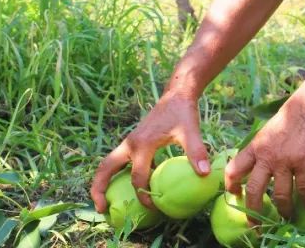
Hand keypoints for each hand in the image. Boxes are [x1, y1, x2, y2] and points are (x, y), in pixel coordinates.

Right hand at [90, 92, 210, 212]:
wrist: (177, 95)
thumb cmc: (182, 113)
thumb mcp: (191, 131)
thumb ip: (196, 151)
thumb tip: (205, 173)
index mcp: (142, 145)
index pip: (138, 178)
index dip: (144, 196)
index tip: (154, 207)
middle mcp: (130, 144)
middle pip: (105, 169)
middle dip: (99, 189)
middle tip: (102, 209)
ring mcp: (129, 143)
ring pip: (108, 164)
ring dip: (103, 182)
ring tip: (105, 202)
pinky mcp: (133, 142)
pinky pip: (120, 162)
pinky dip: (118, 175)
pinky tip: (131, 187)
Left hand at [224, 96, 304, 221]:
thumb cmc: (289, 118)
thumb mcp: (267, 132)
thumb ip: (261, 151)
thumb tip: (257, 169)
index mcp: (255, 147)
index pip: (234, 170)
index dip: (231, 186)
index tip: (235, 196)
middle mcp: (266, 156)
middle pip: (254, 190)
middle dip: (253, 211)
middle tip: (255, 224)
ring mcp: (285, 161)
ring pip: (279, 195)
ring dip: (283, 210)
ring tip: (286, 217)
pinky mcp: (304, 163)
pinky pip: (304, 189)